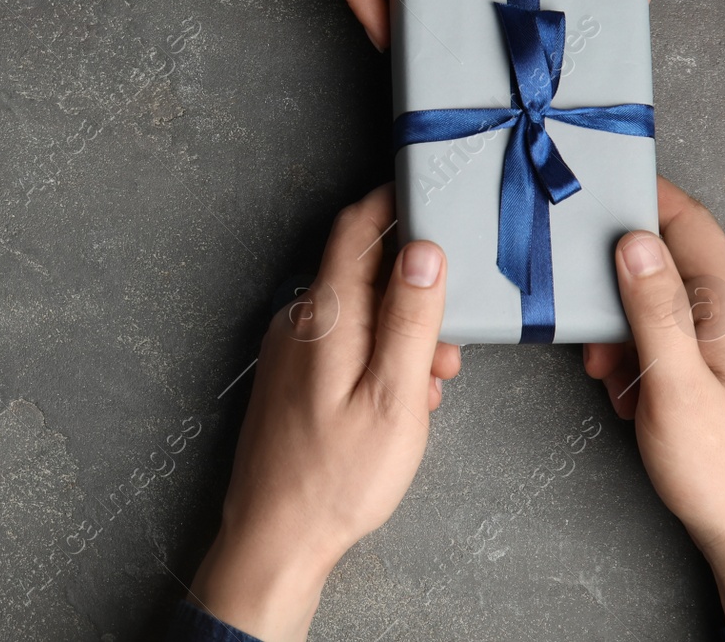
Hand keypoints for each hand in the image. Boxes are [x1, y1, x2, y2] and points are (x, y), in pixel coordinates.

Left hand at [191, 184, 461, 640]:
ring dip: (401, 333)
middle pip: (363, 271)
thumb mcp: (394, 396)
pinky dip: (378, 357)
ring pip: (358, 313)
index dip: (393, 201)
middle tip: (448, 339)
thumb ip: (410, 317)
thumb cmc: (336, 476)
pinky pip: (343, 344)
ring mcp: (290, 348)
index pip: (356, 227)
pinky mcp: (290, 376)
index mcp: (325, 314)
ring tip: (429, 385)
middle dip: (414, 292)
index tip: (430, 190)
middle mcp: (300, 320)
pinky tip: (399, 400)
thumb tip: (423, 250)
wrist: (275, 535)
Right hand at [586, 177, 724, 624]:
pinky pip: (662, 334)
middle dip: (616, 284)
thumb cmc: (719, 467)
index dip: (643, 197)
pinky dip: (633, 353)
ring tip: (607, 373)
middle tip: (586, 323)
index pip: (689, 222)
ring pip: (656, 300)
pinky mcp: (713, 363)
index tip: (592, 190)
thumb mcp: (674, 384)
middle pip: (666, 259)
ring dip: (620, 327)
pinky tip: (624, 390)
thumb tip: (633, 243)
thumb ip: (653, 309)